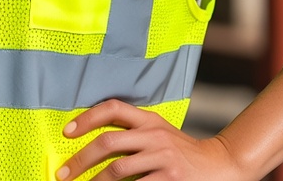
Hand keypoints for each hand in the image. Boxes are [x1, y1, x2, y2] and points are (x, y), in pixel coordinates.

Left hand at [56, 99, 241, 180]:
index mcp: (148, 120)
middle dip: (81, 160)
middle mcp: (154, 135)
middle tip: (63, 174)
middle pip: (108, 142)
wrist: (219, 166)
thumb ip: (132, 134)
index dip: (86, 118)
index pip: (112, 109)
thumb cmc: (181, 152)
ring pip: (118, 169)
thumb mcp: (158, 133)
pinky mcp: (171, 179)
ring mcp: (163, 158)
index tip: (66, 132)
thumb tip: (92, 144)